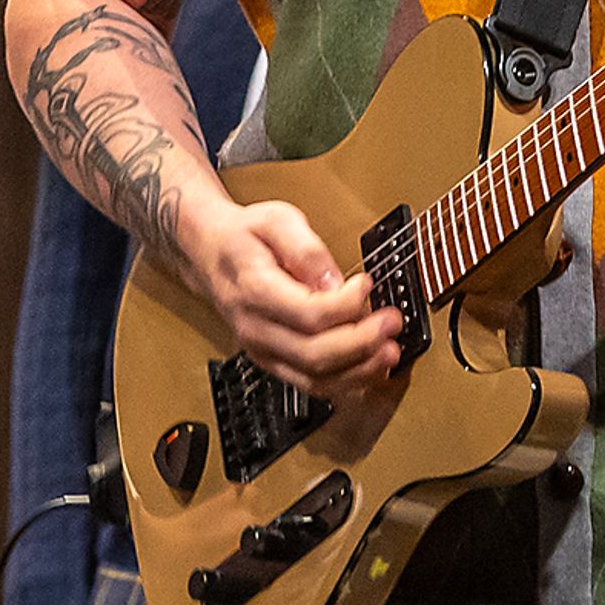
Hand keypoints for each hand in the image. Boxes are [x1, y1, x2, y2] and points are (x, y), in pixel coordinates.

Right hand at [193, 196, 401, 396]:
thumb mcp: (276, 220)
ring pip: (314, 378)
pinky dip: (346, 383)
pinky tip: (371, 369)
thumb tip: (335, 281)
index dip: (345, 304)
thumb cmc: (245, 237)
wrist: (212, 254)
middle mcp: (256, 328)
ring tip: (390, 352)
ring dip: (359, 371)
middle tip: (392, 322)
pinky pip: (311, 385)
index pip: (307, 312)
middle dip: (361, 343)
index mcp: (255, 290)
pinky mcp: (274, 361)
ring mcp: (263, 350)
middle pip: (314, 354)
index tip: (367, 283)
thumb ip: (307, 249)